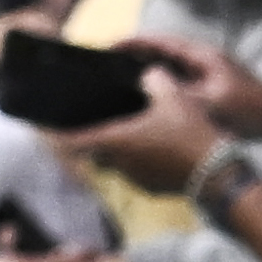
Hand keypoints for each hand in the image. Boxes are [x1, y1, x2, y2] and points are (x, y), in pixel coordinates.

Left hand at [60, 61, 225, 192]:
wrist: (216, 171)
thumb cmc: (190, 132)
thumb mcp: (173, 96)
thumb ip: (154, 80)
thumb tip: (148, 74)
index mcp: (117, 140)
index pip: (76, 140)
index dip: (58, 136)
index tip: (46, 131)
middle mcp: (120, 164)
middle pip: (94, 152)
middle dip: (92, 140)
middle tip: (95, 125)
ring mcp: (135, 179)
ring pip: (116, 164)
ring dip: (117, 152)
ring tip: (128, 135)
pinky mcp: (151, 188)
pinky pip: (136, 173)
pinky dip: (137, 162)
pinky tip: (153, 150)